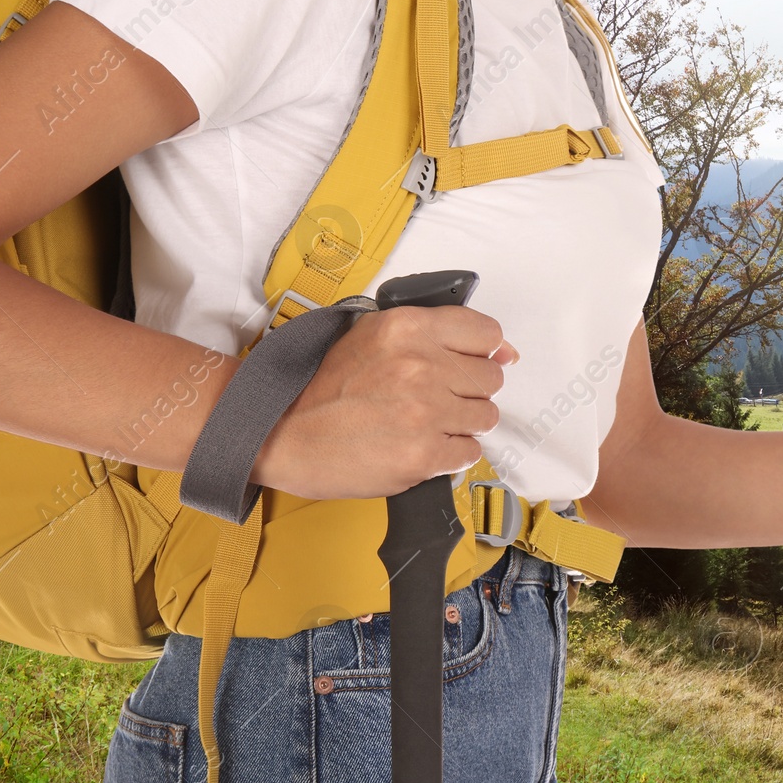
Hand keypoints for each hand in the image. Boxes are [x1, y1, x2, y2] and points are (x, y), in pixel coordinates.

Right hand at [252, 304, 517, 499]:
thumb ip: (431, 335)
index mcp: (408, 328)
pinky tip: (419, 445)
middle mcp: (421, 365)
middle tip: (433, 398)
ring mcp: (425, 412)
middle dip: (469, 390)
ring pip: (485, 416)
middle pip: (490, 377)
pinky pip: (468, 452)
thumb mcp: (370, 335)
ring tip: (423, 423)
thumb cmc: (320, 387)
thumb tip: (501, 351)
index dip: (481, 352)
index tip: (470, 363)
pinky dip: (450, 453)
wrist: (281, 433)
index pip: (487, 333)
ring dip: (461, 422)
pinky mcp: (424, 454)